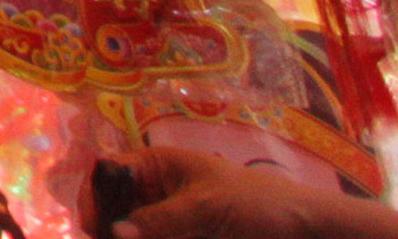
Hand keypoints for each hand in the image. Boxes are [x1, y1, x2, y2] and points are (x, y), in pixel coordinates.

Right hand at [105, 147, 347, 238]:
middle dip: (109, 227)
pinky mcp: (187, 238)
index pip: (112, 173)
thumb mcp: (206, 208)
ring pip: (136, 230)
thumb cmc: (257, 204)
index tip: (92, 227)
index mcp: (161, 165)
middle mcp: (160, 190)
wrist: (306, 230)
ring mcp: (173, 219)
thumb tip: (114, 233)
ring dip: (126, 238)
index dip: (96, 196)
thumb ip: (160, 220)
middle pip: (117, 206)